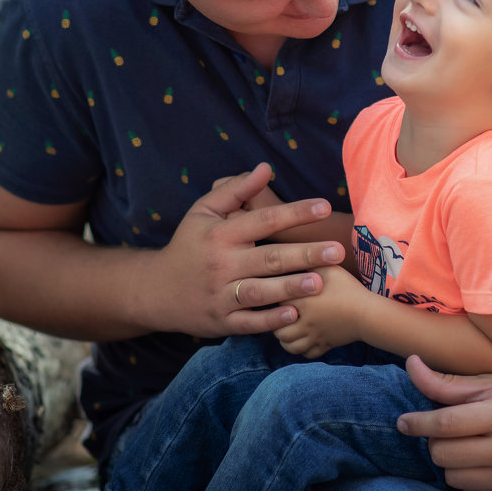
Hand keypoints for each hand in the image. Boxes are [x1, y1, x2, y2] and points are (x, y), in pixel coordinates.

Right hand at [146, 163, 344, 337]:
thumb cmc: (189, 245)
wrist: (156, 290)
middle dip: (304, 254)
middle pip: (269, 258)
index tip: (323, 206)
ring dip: (291, 287)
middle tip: (335, 251)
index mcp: (221, 235)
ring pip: (261, 291)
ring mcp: (221, 294)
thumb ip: (235, 190)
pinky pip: (249, 322)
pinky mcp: (221, 321)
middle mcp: (222, 264)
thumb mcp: (203, 212)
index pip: (264, 220)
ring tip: (320, 282)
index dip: (295, 212)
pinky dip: (270, 320)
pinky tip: (294, 313)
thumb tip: (265, 168)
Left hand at [273, 264, 369, 357]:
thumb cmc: (349, 289)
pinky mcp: (325, 345)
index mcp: (302, 301)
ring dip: (286, 339)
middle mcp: (304, 322)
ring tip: (290, 328)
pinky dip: (302, 349)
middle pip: (277, 330)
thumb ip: (311, 261)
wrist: (368, 313)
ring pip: (289, 346)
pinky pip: (306, 354)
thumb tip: (296, 254)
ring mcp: (314, 336)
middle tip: (281, 315)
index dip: (274, 298)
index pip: (275, 302)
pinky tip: (305, 339)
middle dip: (276, 324)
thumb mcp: (330, 269)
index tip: (277, 294)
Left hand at [395, 355, 491, 490]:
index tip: (403, 422)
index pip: (445, 424)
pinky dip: (467, 476)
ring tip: (463, 442)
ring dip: (449, 460)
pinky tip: (479, 458)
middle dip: (435, 439)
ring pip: (453, 477)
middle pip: (444, 454)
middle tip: (445, 427)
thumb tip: (410, 364)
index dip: (417, 423)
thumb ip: (448, 382)